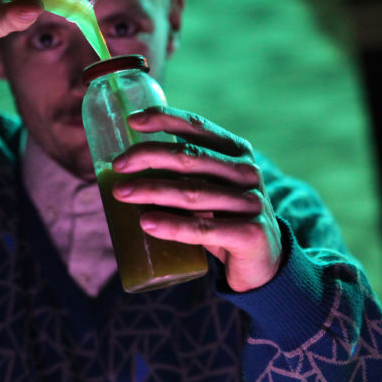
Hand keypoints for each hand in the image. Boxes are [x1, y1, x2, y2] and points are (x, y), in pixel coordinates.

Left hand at [110, 106, 281, 291]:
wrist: (265, 261)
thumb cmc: (225, 217)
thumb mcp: (211, 186)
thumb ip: (184, 172)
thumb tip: (126, 165)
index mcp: (237, 151)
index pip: (198, 127)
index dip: (164, 119)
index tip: (132, 121)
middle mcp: (246, 172)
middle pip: (189, 158)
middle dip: (148, 157)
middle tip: (117, 165)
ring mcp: (250, 203)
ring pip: (192, 193)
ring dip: (151, 191)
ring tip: (119, 193)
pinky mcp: (250, 234)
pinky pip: (203, 228)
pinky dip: (172, 225)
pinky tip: (146, 223)